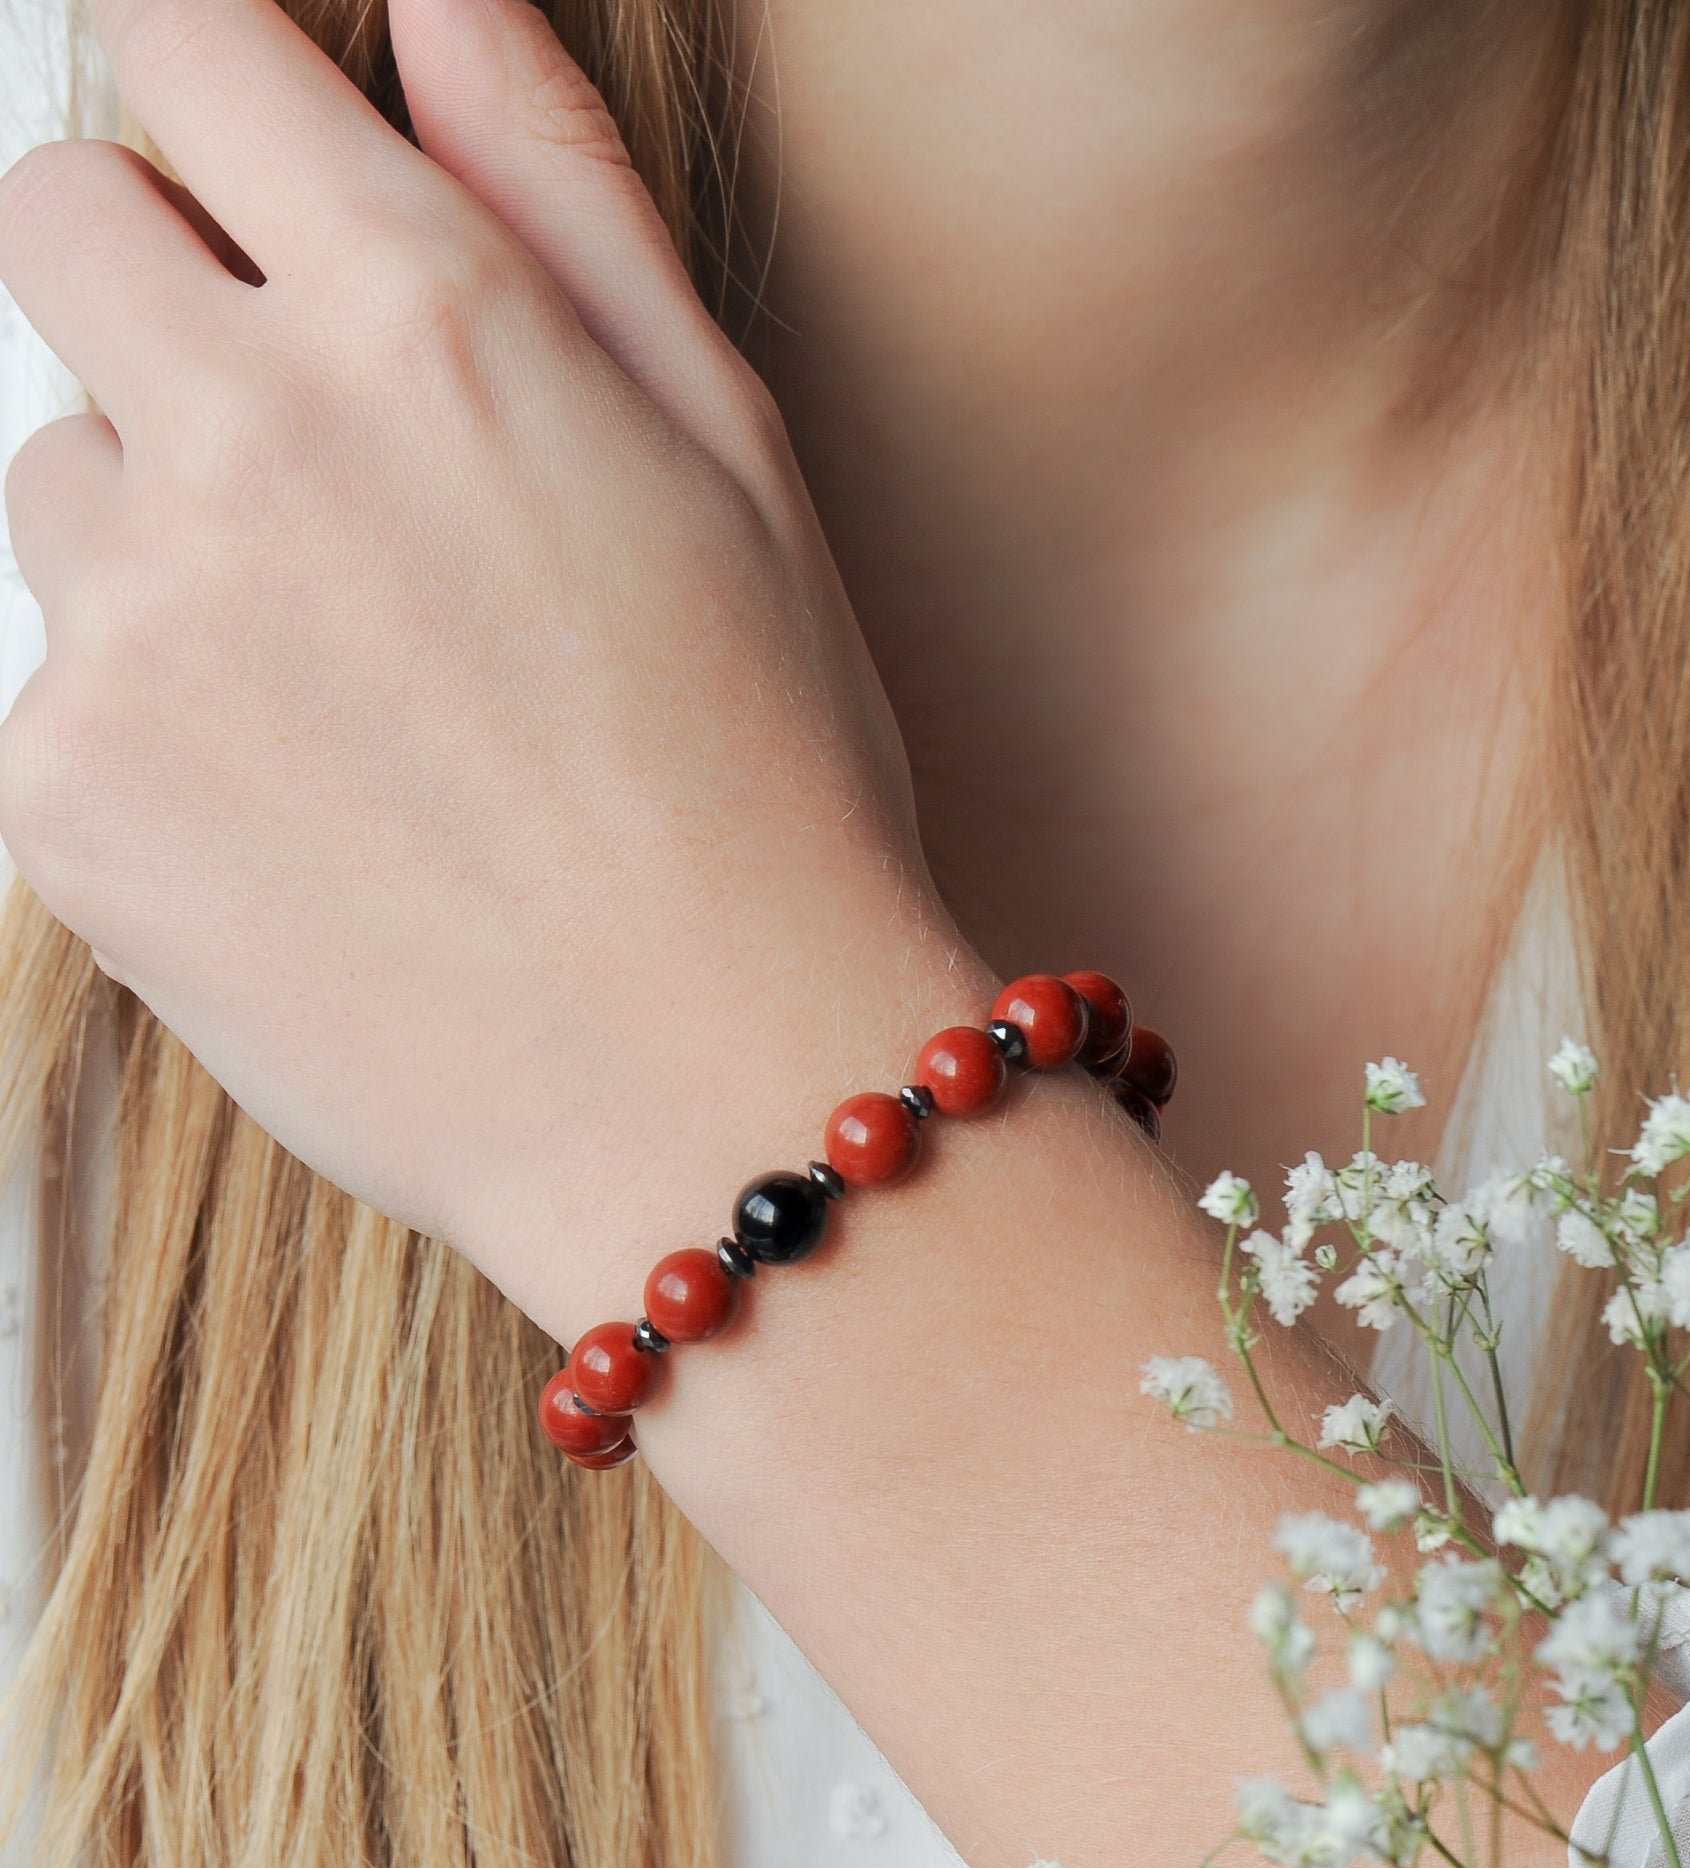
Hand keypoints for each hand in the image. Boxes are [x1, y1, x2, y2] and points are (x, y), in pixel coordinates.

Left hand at [0, 0, 961, 1336]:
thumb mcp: (731, 457)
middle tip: (310, 451)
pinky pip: (50, 685)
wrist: (714, 1094)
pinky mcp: (62, 800)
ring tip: (350, 697)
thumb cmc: (770, 780)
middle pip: (57, 224)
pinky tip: (310, 822)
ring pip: (55, 477)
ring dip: (163, 532)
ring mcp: (130, 625)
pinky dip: (153, 727)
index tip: (230, 137)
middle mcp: (244, 437)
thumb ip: (564, 194)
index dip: (204, 75)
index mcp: (425, 319)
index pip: (187, 45)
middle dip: (156, 284)